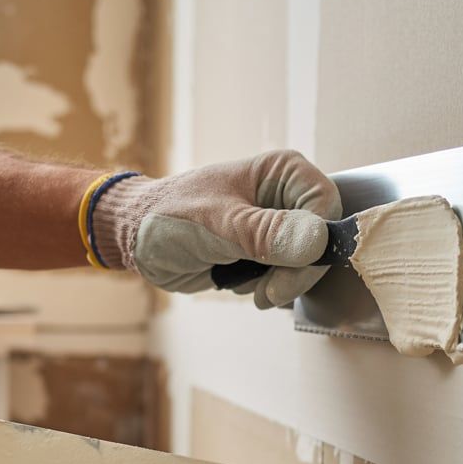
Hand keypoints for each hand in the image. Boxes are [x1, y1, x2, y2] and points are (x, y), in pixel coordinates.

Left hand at [90, 150, 341, 307]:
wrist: (136, 238)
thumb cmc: (168, 216)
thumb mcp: (218, 224)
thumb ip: (266, 233)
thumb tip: (316, 240)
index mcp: (281, 172)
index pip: (326, 205)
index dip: (317, 241)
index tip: (290, 270)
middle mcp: (286, 197)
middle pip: (322, 240)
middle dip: (296, 271)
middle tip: (267, 291)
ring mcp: (278, 227)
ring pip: (306, 264)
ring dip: (279, 282)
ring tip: (243, 281)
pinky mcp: (267, 253)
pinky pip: (288, 277)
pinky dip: (269, 288)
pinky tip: (241, 283)